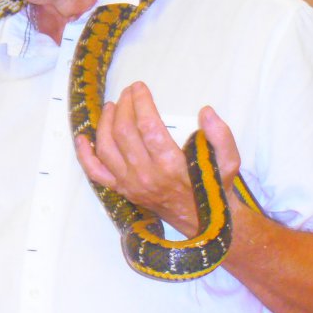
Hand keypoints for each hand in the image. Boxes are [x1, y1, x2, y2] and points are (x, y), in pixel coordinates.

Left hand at [75, 82, 239, 235]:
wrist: (204, 224)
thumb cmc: (214, 189)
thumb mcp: (229, 163)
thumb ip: (221, 137)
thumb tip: (206, 111)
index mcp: (171, 165)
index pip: (148, 125)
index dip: (141, 102)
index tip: (140, 87)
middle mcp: (146, 175)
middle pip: (123, 133)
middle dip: (123, 106)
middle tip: (128, 92)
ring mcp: (130, 184)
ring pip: (106, 148)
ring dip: (105, 123)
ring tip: (112, 106)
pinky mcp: (122, 190)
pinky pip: (96, 172)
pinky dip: (85, 155)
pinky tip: (83, 138)